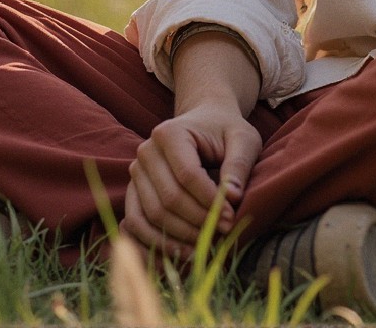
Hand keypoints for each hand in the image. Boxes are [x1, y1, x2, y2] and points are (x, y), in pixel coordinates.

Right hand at [123, 100, 262, 259]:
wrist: (204, 122)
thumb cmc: (225, 132)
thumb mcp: (243, 140)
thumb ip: (239, 165)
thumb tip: (232, 198)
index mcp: (170, 133)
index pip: (187, 176)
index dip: (209, 202)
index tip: (230, 218)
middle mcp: (146, 151)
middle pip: (168, 198)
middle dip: (196, 222)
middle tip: (222, 233)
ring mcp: (136, 173)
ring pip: (151, 215)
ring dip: (177, 237)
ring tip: (204, 247)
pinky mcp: (133, 192)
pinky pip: (134, 223)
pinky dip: (153, 243)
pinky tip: (179, 253)